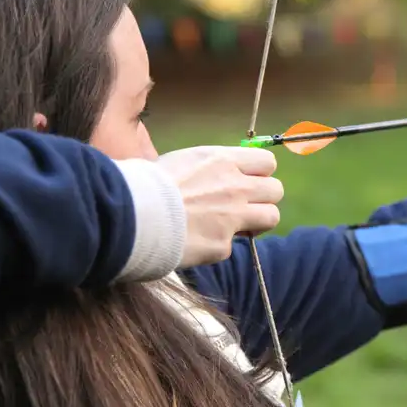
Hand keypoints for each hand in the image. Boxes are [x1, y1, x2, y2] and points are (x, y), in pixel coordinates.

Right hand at [157, 146, 282, 265]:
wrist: (130, 214)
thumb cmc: (147, 184)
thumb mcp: (182, 161)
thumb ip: (210, 168)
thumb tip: (222, 174)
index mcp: (222, 160)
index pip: (267, 162)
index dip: (260, 173)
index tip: (248, 181)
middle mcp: (234, 186)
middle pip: (276, 190)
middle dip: (264, 198)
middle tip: (245, 206)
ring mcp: (232, 217)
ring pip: (271, 217)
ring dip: (257, 223)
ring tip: (235, 226)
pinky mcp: (222, 245)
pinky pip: (231, 246)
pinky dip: (217, 246)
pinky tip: (196, 241)